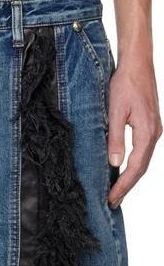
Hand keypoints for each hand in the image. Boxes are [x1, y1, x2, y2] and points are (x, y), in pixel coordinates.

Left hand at [106, 50, 162, 208]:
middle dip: (127, 187)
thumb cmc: (125, 83)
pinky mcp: (151, 126)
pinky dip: (134, 166)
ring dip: (130, 178)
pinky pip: (143, 152)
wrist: (137, 63)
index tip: (111, 198)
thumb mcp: (115, 111)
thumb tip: (114, 164)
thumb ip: (115, 139)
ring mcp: (155, 131)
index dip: (123, 185)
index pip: (135, 167)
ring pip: (143, 162)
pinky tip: (124, 171)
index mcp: (147, 132)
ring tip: (117, 192)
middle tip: (112, 203)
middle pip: (142, 169)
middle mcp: (155, 134)